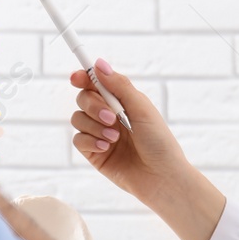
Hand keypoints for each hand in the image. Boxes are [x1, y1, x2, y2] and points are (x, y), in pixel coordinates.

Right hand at [68, 60, 227, 239]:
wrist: (161, 177)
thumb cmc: (159, 142)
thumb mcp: (142, 108)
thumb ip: (119, 86)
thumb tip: (98, 63)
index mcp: (122, 101)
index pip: (96, 83)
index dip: (84, 77)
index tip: (77, 77)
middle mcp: (109, 116)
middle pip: (83, 98)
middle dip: (93, 105)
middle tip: (111, 117)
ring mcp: (100, 134)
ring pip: (77, 118)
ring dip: (94, 125)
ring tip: (115, 138)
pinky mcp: (94, 153)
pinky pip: (78, 140)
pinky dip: (90, 140)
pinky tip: (106, 148)